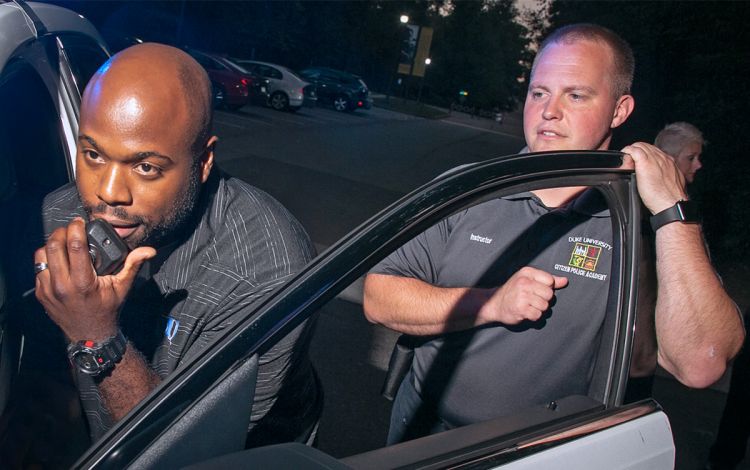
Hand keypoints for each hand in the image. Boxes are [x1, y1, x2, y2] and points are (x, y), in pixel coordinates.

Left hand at [34, 217, 155, 341]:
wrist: (89, 334)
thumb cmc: (107, 309)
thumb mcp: (122, 287)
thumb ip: (133, 265)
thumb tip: (149, 250)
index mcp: (82, 283)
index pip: (75, 246)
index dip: (76, 228)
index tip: (79, 222)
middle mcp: (62, 286)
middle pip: (53, 246)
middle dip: (61, 232)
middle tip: (70, 229)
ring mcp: (48, 290)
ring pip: (42, 255)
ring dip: (52, 244)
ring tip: (64, 243)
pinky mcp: (40, 293)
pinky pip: (39, 268)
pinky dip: (48, 259)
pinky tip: (59, 260)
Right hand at [479, 266, 567, 324]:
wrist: (494, 303)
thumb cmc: (513, 291)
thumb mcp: (529, 280)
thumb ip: (548, 280)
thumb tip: (565, 281)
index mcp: (527, 273)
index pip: (550, 281)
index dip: (547, 288)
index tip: (537, 290)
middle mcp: (524, 282)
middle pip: (549, 294)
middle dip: (544, 300)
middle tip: (533, 300)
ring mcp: (522, 296)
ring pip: (545, 306)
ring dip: (539, 309)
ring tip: (529, 306)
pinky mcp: (521, 309)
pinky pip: (538, 315)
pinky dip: (533, 316)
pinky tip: (526, 312)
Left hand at [621, 142, 687, 213]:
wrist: (671, 203)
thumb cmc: (669, 198)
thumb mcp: (670, 183)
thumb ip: (663, 176)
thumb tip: (655, 177)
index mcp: (669, 162)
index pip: (654, 151)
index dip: (644, 154)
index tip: (639, 160)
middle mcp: (663, 158)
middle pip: (646, 146)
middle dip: (637, 150)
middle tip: (630, 160)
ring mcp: (654, 159)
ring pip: (640, 145)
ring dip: (632, 151)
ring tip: (627, 159)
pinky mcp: (645, 163)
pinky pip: (633, 150)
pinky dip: (627, 151)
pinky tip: (624, 156)